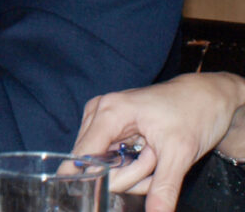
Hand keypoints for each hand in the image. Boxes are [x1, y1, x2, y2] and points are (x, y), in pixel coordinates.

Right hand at [71, 72, 244, 211]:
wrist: (204, 98)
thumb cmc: (192, 114)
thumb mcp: (180, 154)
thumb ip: (163, 187)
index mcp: (110, 111)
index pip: (83, 155)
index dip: (94, 177)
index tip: (113, 189)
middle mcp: (98, 112)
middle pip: (95, 164)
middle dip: (128, 173)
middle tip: (155, 160)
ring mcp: (102, 118)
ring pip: (103, 164)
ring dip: (132, 171)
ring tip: (156, 154)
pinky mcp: (108, 125)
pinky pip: (110, 158)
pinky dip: (131, 165)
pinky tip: (148, 155)